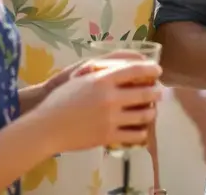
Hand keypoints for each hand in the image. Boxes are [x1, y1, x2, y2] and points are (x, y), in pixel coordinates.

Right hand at [29, 56, 162, 153]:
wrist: (47, 127)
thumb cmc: (60, 100)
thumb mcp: (80, 78)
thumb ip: (101, 73)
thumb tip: (121, 69)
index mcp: (102, 79)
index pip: (136, 70)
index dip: (151, 70)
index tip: (158, 71)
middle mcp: (110, 98)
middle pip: (145, 94)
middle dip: (156, 93)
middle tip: (159, 92)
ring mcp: (111, 118)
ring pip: (144, 115)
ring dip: (151, 112)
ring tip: (151, 111)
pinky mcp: (109, 136)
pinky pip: (135, 135)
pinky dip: (142, 132)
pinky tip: (141, 130)